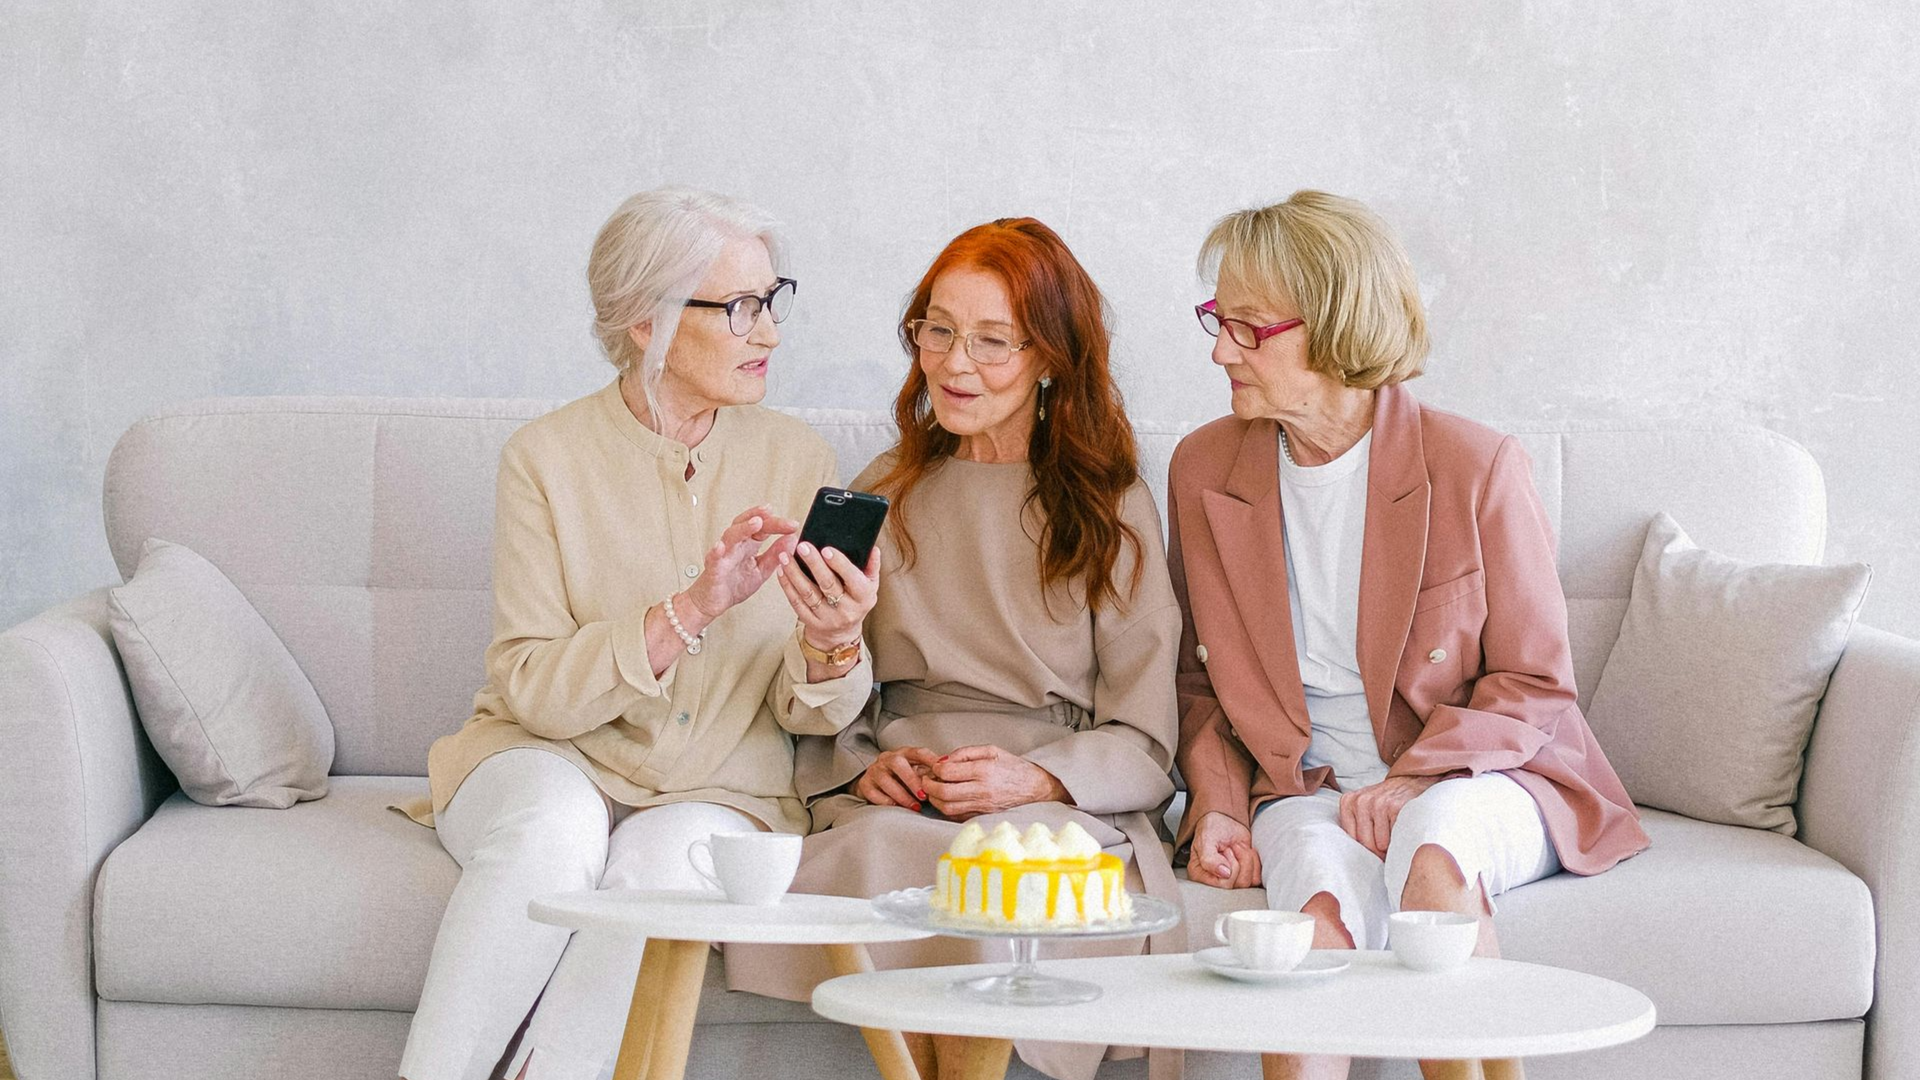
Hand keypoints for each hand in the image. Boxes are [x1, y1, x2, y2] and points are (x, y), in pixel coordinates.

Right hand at [682, 505, 798, 618]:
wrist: (712, 602)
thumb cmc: (733, 585)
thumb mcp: (761, 570)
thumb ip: (775, 555)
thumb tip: (792, 539)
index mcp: (748, 545)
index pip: (763, 528)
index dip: (777, 523)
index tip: (793, 524)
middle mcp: (735, 546)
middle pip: (746, 525)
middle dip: (760, 517)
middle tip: (774, 514)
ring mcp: (723, 556)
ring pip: (731, 536)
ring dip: (743, 528)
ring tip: (756, 522)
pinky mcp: (713, 570)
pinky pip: (713, 558)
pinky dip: (716, 551)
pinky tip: (720, 546)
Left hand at [775, 541, 880, 655]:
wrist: (841, 633)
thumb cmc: (856, 601)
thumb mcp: (870, 585)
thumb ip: (872, 566)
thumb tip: (873, 548)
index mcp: (863, 597)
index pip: (852, 579)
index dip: (839, 564)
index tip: (826, 549)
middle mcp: (846, 610)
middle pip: (827, 584)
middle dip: (814, 564)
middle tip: (803, 546)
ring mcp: (827, 618)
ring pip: (808, 593)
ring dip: (794, 573)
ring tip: (785, 556)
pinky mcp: (810, 622)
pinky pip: (796, 602)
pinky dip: (787, 586)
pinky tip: (782, 571)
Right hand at [852, 747, 941, 809]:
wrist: (872, 785)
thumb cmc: (899, 779)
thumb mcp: (915, 772)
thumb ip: (929, 773)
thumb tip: (950, 777)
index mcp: (903, 753)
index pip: (918, 752)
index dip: (931, 759)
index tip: (942, 769)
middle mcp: (887, 759)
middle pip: (898, 764)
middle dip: (912, 780)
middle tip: (924, 795)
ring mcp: (874, 771)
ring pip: (885, 780)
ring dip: (902, 795)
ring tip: (915, 806)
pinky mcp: (865, 784)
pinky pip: (873, 793)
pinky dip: (886, 802)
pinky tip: (897, 808)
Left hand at [921, 745, 1067, 819]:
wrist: (1035, 788)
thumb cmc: (1013, 767)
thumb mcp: (992, 750)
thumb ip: (966, 753)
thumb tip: (943, 760)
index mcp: (984, 771)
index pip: (948, 772)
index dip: (936, 768)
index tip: (936, 766)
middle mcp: (982, 790)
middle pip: (944, 793)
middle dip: (929, 786)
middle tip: (928, 780)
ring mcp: (982, 806)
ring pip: (948, 808)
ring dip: (935, 799)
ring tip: (935, 790)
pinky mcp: (982, 816)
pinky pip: (957, 816)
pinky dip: (946, 809)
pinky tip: (947, 800)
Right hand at [1188, 811, 1260, 889]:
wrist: (1224, 822)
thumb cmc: (1211, 830)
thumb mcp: (1206, 840)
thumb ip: (1209, 859)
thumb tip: (1225, 875)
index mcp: (1200, 876)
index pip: (1224, 884)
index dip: (1230, 865)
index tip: (1224, 850)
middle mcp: (1215, 883)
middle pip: (1238, 884)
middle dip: (1239, 859)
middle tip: (1231, 847)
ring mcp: (1231, 882)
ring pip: (1248, 881)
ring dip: (1246, 858)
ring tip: (1236, 848)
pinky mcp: (1244, 878)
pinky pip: (1256, 878)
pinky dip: (1254, 861)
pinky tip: (1243, 852)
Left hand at [1338, 774, 1445, 857]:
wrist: (1414, 780)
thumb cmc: (1388, 800)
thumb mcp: (1366, 806)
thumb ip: (1357, 826)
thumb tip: (1355, 859)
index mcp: (1349, 801)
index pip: (1352, 839)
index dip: (1365, 851)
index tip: (1375, 852)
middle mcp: (1361, 801)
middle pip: (1365, 844)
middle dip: (1378, 853)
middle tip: (1388, 850)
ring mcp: (1378, 803)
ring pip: (1380, 844)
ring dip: (1390, 847)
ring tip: (1396, 837)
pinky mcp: (1395, 808)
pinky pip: (1395, 837)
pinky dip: (1401, 839)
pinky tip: (1404, 830)